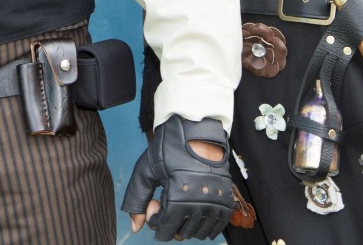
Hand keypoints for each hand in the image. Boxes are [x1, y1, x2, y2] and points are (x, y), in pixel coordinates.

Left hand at [121, 115, 234, 240]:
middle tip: (168, 200)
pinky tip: (196, 210)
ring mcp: (215, 202)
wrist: (197, 128)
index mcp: (177, 197)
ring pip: (200, 233)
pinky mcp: (227, 199)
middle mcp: (199, 203)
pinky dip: (206, 225)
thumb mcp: (146, 169)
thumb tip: (135, 228)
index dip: (155, 221)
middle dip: (170, 222)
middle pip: (182, 234)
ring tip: (182, 203)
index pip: (165, 231)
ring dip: (188, 224)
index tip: (155, 204)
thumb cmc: (168, 147)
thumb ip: (136, 199)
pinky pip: (217, 227)